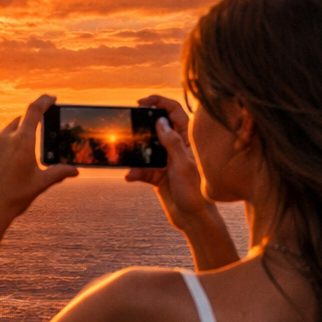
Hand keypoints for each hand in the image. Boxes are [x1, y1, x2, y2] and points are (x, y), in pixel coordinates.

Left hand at [0, 95, 78, 238]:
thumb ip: (58, 173)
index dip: (44, 101)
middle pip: (18, 123)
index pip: (34, 111)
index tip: (50, 99)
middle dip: (28, 127)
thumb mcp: (40, 184)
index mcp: (22, 142)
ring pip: (2, 135)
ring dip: (11, 141)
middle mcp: (2, 139)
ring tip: (15, 161)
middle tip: (34, 141)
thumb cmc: (15, 198)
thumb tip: (74, 170)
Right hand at [125, 95, 215, 229]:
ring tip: (127, 158)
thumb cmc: (194, 192)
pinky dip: (135, 172)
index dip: (159, 102)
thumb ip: (171, 142)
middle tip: (128, 125)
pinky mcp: (157, 175)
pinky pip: (141, 168)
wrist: (192, 219)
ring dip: (136, 155)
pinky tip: (131, 177)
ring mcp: (166, 160)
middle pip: (157, 127)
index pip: (174, 112)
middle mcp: (176, 147)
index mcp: (187, 140)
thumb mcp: (182, 164)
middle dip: (141, 127)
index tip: (141, 102)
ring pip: (146, 149)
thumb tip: (160, 121)